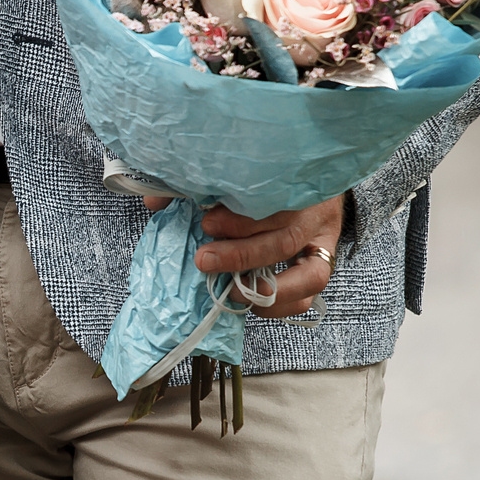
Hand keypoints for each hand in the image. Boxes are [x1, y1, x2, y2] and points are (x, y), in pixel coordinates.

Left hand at [146, 194, 342, 320]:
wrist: (307, 174)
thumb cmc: (267, 179)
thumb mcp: (238, 176)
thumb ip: (199, 187)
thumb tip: (155, 202)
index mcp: (298, 183)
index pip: (275, 201)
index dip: (240, 218)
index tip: (206, 223)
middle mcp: (317, 214)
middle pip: (287, 237)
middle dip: (243, 255)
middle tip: (205, 260)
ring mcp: (324, 243)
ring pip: (309, 274)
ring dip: (265, 287)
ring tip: (231, 290)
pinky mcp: (322, 267)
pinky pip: (307, 296)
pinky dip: (278, 305)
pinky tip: (250, 302)